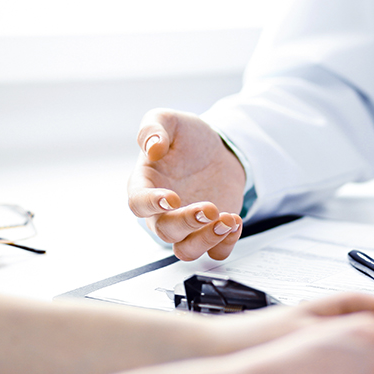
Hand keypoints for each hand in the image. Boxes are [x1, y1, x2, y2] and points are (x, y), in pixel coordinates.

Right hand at [128, 109, 246, 259]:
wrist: (218, 151)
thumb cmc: (188, 139)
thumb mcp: (170, 121)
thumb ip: (153, 128)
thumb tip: (151, 148)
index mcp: (145, 185)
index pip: (138, 203)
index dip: (151, 204)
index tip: (172, 197)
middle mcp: (161, 212)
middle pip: (165, 232)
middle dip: (188, 223)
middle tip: (209, 208)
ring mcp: (186, 226)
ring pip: (186, 251)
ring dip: (206, 240)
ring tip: (227, 220)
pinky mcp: (209, 233)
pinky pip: (214, 252)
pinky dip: (225, 244)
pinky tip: (234, 222)